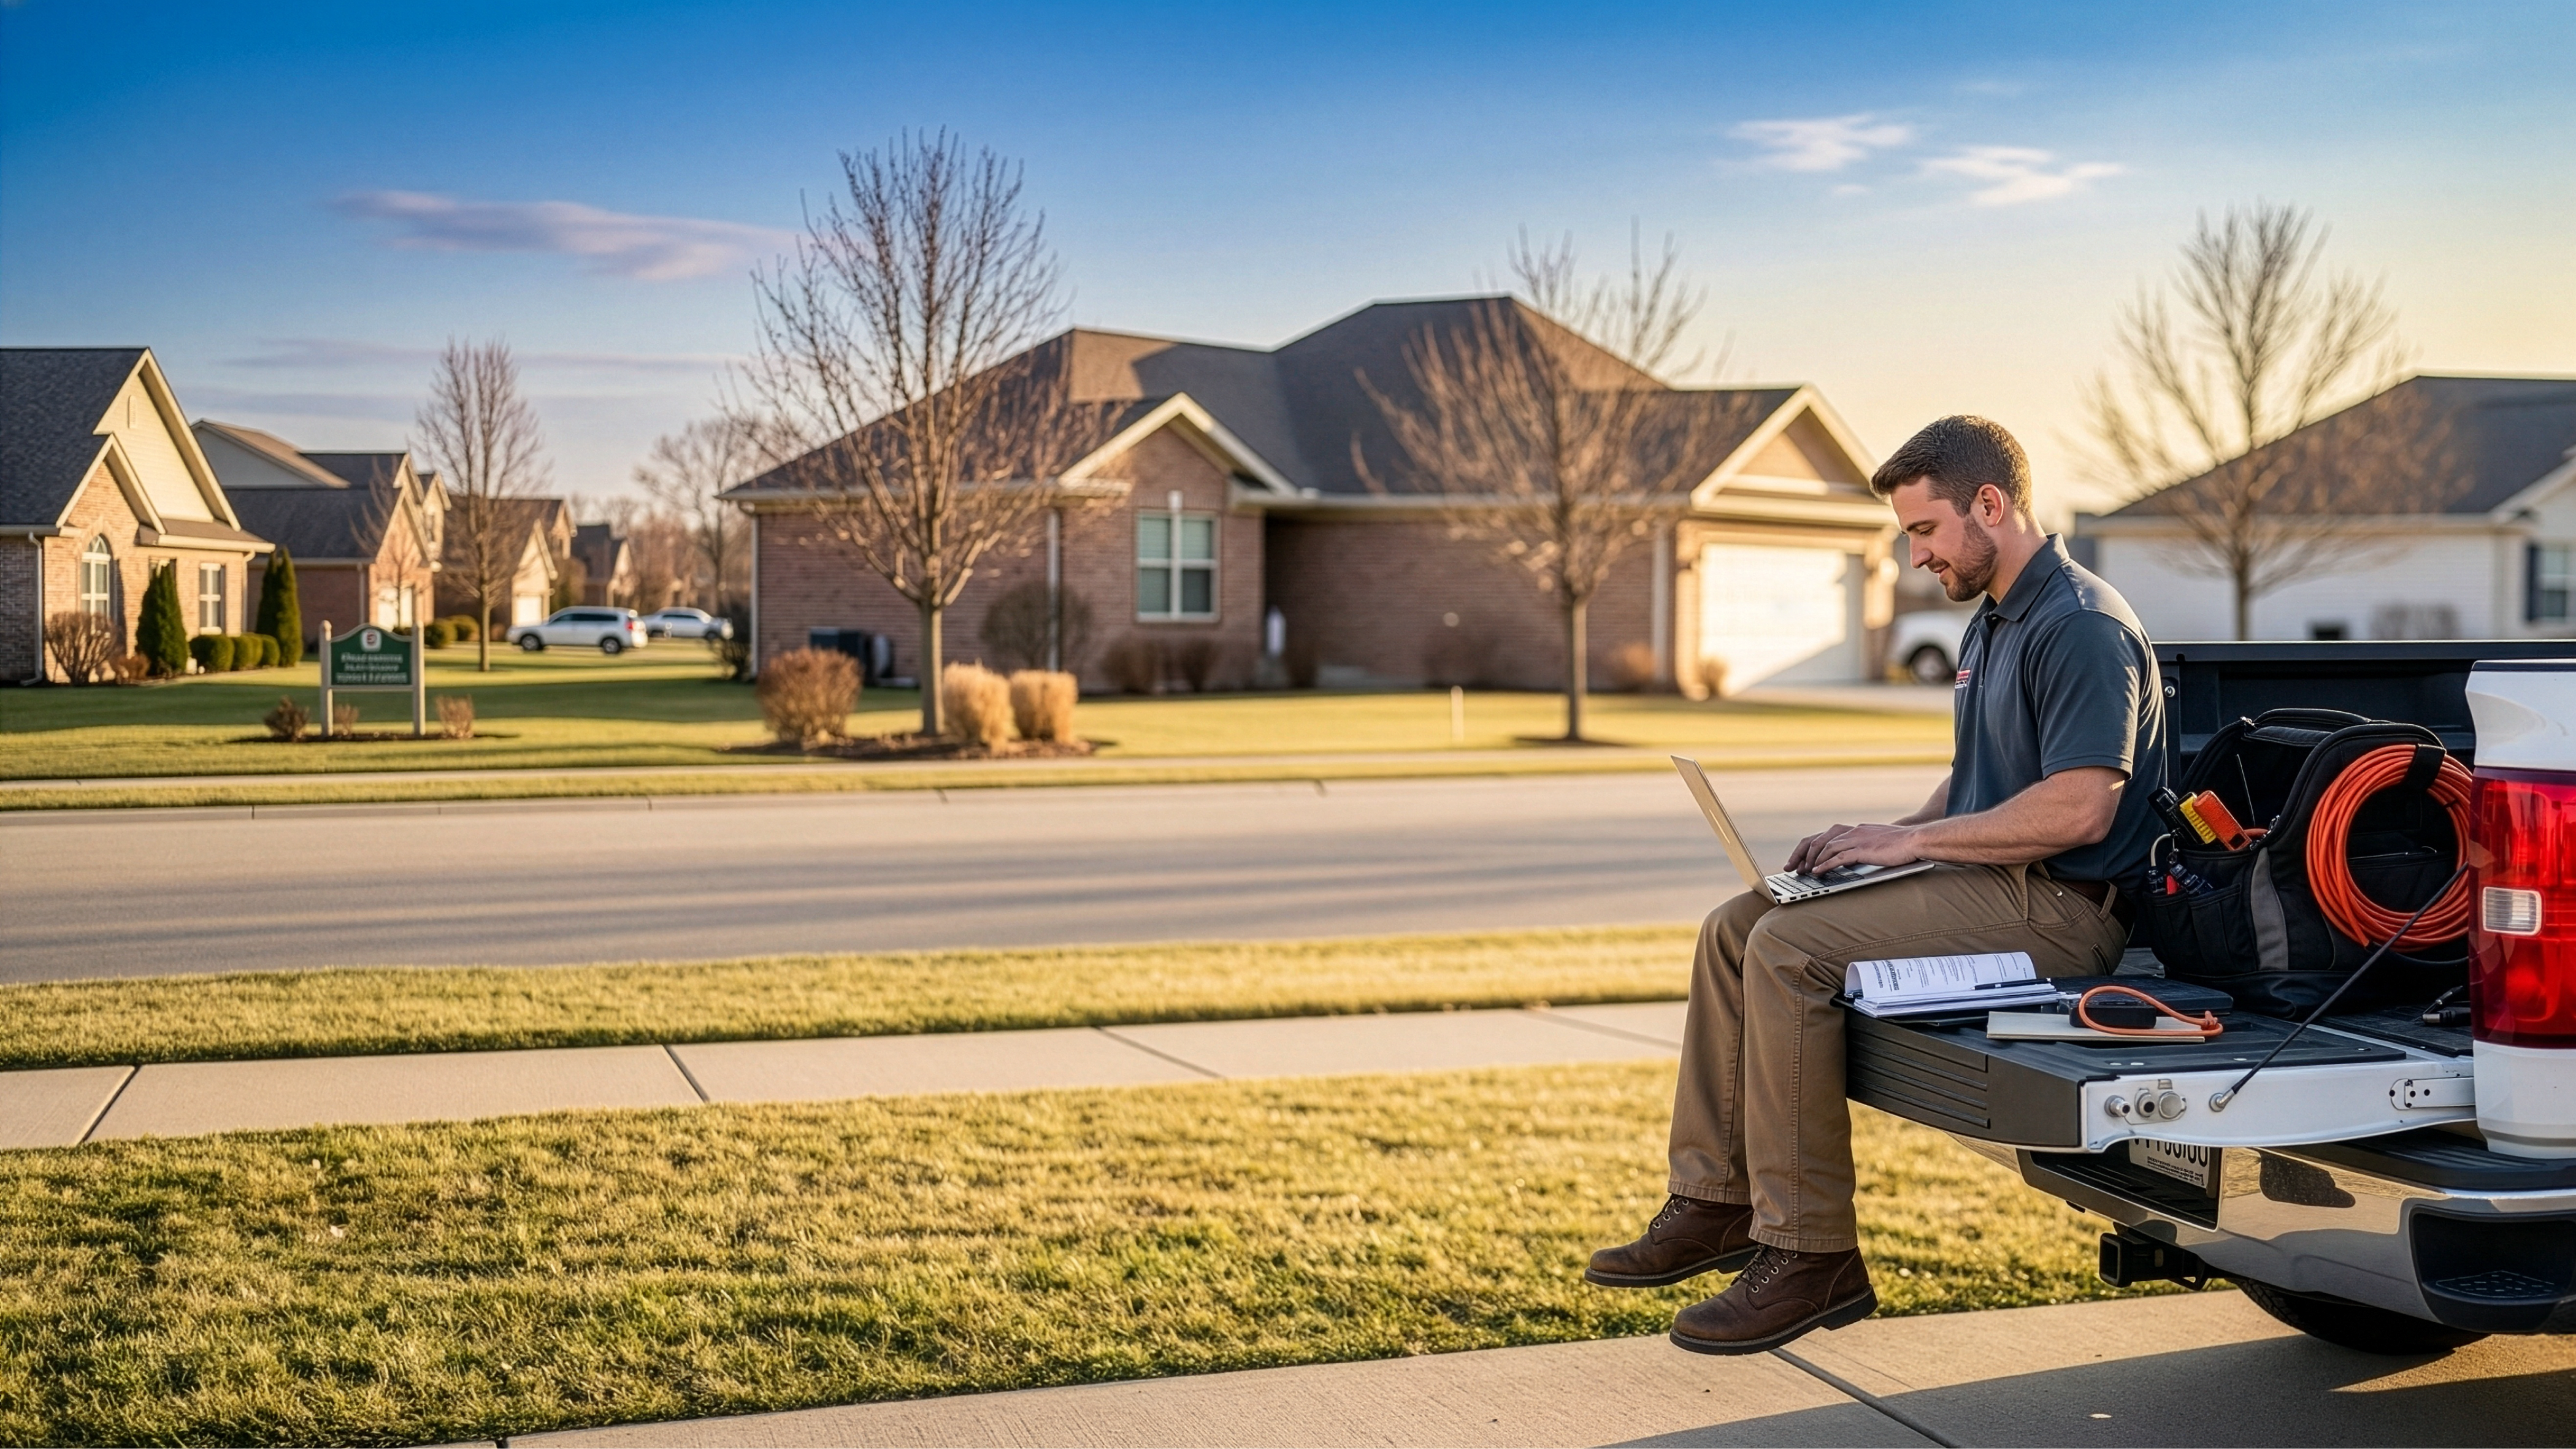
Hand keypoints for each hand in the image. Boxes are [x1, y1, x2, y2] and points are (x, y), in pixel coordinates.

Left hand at [1808, 823, 1925, 873]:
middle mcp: (1853, 831)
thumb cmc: (1900, 845)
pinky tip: (1818, 872)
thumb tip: (1849, 860)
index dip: (1808, 848)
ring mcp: (1857, 839)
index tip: (1799, 860)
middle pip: (1818, 840)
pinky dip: (1825, 865)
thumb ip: (1862, 848)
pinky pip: (1838, 857)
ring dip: (1812, 861)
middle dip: (1802, 854)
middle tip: (1793, 867)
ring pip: (1825, 848)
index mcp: (1855, 830)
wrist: (1916, 839)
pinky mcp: (1863, 849)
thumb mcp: (1876, 843)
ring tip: (1804, 872)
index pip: (1824, 836)